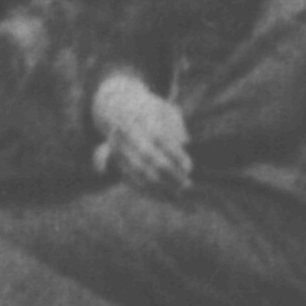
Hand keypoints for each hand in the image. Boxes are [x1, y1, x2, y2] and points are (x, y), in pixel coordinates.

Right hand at [92, 73, 194, 191]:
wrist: (117, 107)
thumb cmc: (151, 110)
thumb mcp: (167, 110)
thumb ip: (177, 126)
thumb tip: (185, 143)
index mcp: (143, 117)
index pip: (161, 139)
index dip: (176, 155)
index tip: (190, 168)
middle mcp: (129, 133)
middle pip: (149, 157)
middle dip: (168, 173)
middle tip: (186, 185)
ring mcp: (119, 147)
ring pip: (138, 171)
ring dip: (158, 186)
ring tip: (177, 195)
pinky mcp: (116, 160)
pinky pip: (130, 179)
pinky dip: (147, 191)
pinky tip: (163, 197)